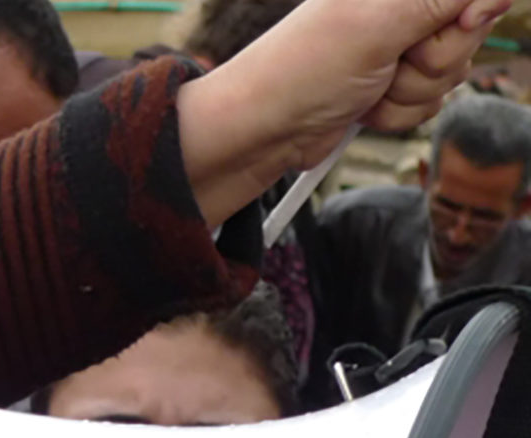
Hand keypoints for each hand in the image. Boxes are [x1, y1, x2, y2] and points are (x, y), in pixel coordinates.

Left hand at [182, 0, 508, 223]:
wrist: (261, 131)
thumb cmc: (300, 71)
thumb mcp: (381, 24)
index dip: (470, 14)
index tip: (456, 24)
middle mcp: (400, 6)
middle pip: (470, 30)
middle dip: (436, 59)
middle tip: (391, 60)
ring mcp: (397, 46)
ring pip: (452, 72)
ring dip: (412, 90)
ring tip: (369, 84)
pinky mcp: (392, 83)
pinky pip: (430, 102)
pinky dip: (399, 112)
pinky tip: (364, 105)